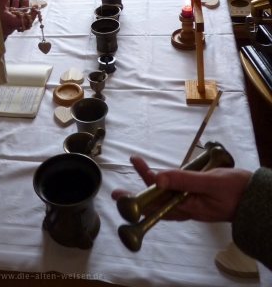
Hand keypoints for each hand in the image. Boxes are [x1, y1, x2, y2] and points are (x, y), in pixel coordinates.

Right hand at [0, 0, 37, 37]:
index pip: (28, 19)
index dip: (33, 12)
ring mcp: (4, 29)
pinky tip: (5, 4)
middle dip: (23, 8)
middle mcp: (10, 28)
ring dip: (15, 9)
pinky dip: (9, 13)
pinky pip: (7, 20)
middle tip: (25, 0)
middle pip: (21, 19)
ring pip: (14, 19)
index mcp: (12, 22)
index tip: (36, 5)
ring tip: (15, 0)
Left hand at [111, 156, 251, 222]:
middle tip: (115, 194)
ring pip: (164, 198)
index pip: (157, 199)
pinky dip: (164, 185)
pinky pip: (175, 195)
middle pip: (155, 203)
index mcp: (188, 207)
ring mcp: (190, 204)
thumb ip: (183, 180)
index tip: (135, 163)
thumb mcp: (209, 182)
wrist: (256, 199)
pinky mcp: (196, 198)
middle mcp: (186, 208)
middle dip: (136, 197)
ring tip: (136, 173)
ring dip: (149, 186)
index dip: (142, 185)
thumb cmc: (236, 190)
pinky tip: (158, 180)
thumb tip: (157, 178)